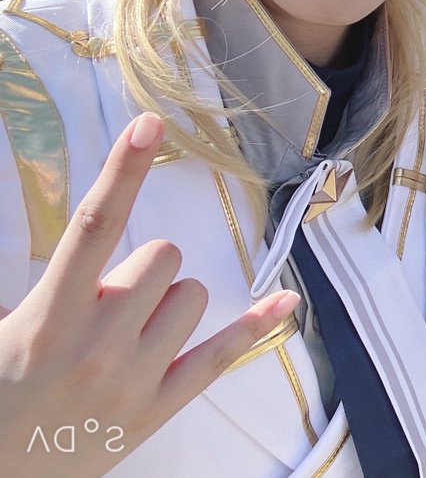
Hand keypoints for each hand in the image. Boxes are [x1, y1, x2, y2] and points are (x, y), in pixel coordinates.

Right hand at [0, 113, 299, 476]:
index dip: (123, 170)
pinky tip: (284, 301)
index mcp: (50, 317)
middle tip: (106, 304)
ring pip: (191, 295)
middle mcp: (100, 342)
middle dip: (141, 268)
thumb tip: (75, 243)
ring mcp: (135, 378)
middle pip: (162, 257)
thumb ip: (35, 288)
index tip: (148, 125)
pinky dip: (256, 326)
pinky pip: (221, 355)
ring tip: (126, 334)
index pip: (95, 226)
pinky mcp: (159, 407)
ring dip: (166, 302)